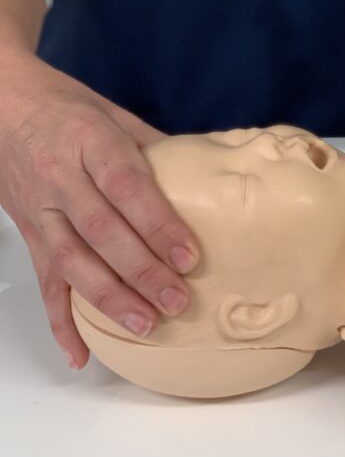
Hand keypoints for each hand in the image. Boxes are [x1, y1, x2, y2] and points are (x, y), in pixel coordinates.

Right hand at [0, 47, 199, 368]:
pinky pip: (43, 282)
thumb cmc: (70, 110)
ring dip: (108, 298)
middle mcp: (61, 178)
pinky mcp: (29, 235)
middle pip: (101, 231)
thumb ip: (159, 150)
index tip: (189, 256)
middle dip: (141, 270)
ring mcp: (40, 210)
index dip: (158, 224)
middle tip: (177, 300)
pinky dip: (59, 321)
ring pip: (71, 260)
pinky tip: (79, 352)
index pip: (127, 187)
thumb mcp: (117, 116)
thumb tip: (211, 180)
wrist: (3, 104)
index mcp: (90, 142)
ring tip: (144, 325)